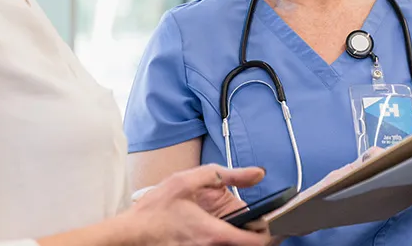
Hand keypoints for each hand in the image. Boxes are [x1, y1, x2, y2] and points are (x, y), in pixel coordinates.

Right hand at [126, 164, 275, 244]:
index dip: (276, 231)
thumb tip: (258, 173)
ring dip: (245, 236)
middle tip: (265, 217)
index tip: (280, 219)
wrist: (131, 235)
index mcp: (216, 233)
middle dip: (262, 233)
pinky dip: (230, 238)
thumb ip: (226, 175)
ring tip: (246, 221)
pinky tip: (223, 225)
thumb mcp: (188, 180)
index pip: (260, 242)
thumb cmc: (156, 209)